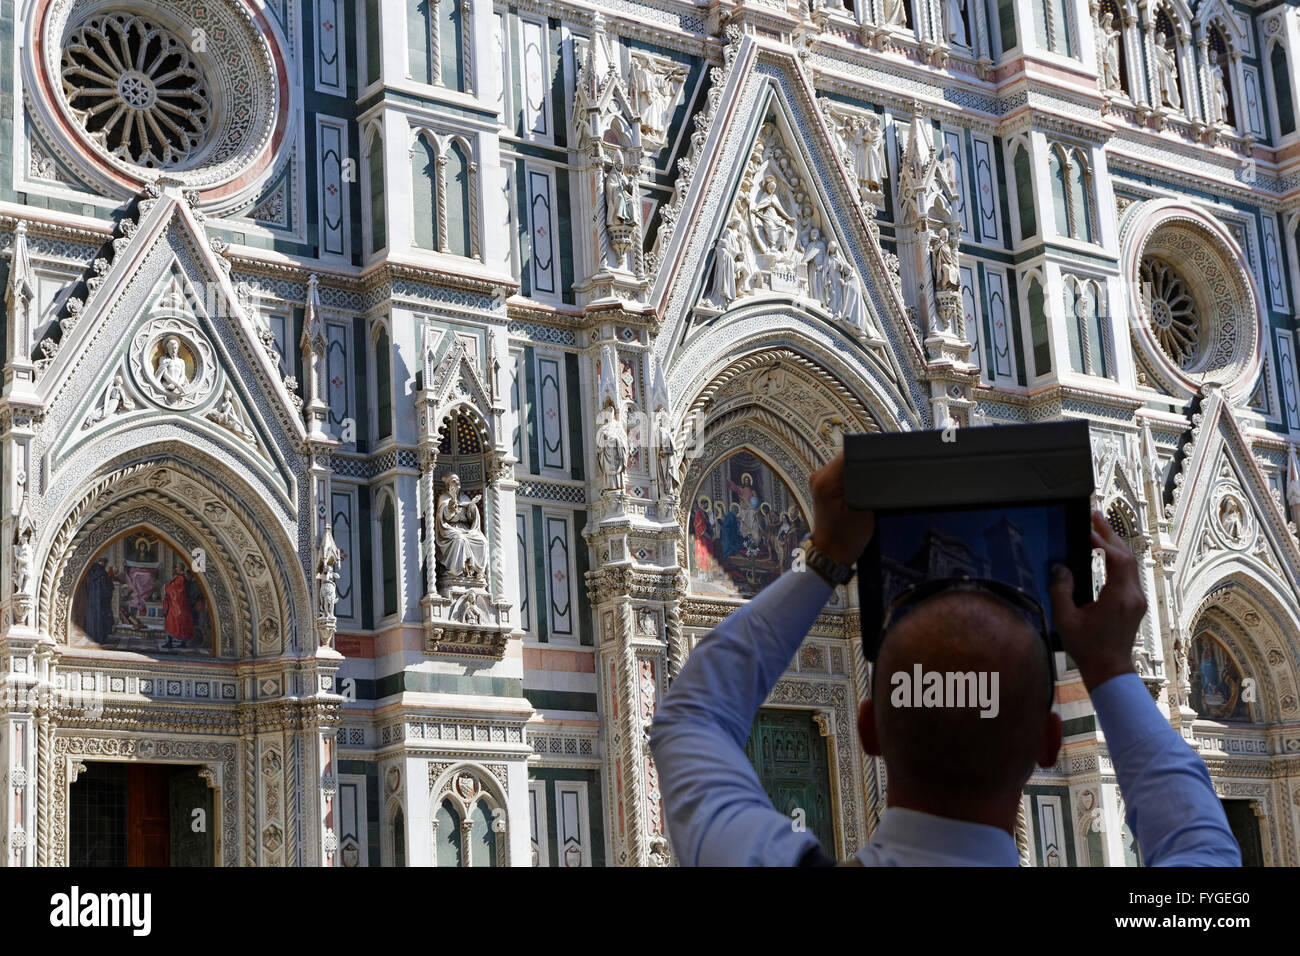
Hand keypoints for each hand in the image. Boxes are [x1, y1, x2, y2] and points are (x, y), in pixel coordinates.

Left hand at [808, 453, 874, 565]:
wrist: (833, 552)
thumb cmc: (845, 537)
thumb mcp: (864, 510)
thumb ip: (868, 484)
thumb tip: (875, 467)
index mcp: (826, 481)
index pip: (849, 454)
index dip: (866, 457)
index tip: (877, 467)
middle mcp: (819, 476)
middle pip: (847, 457)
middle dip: (862, 467)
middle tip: (869, 487)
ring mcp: (820, 480)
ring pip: (845, 465)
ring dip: (857, 474)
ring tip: (861, 492)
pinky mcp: (824, 486)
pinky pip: (841, 474)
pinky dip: (852, 480)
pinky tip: (856, 493)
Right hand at [1049, 512, 1147, 691]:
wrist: (1109, 669)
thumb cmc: (1087, 648)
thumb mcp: (1066, 619)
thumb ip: (1062, 590)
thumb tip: (1062, 568)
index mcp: (1119, 598)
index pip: (1118, 558)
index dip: (1104, 540)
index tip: (1087, 529)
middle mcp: (1133, 596)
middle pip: (1128, 555)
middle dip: (1111, 533)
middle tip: (1094, 515)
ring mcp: (1138, 599)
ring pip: (1132, 562)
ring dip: (1116, 544)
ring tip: (1098, 528)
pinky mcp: (1136, 602)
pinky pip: (1131, 572)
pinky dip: (1118, 557)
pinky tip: (1106, 551)